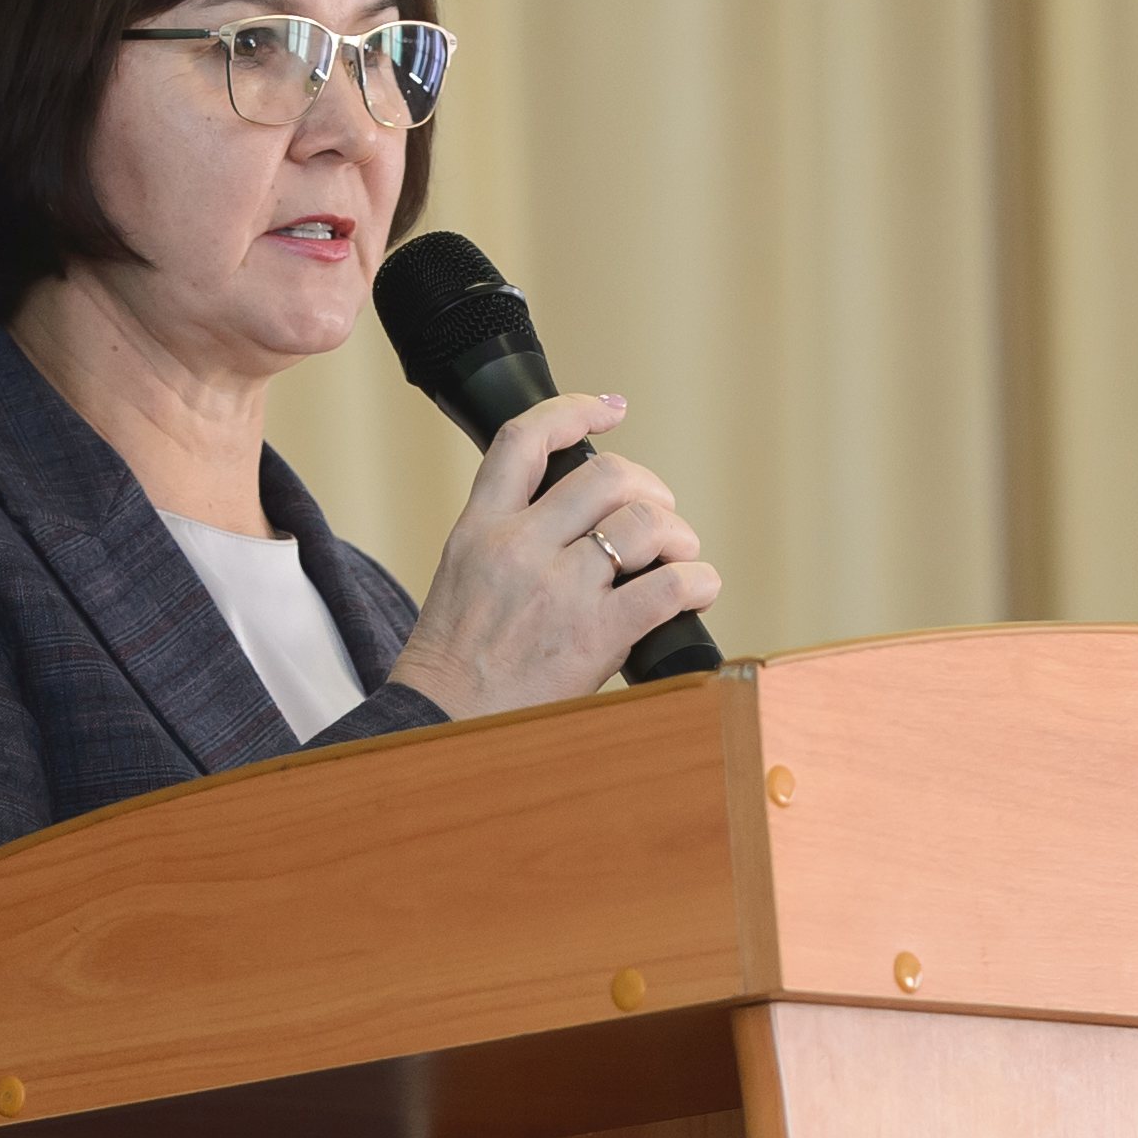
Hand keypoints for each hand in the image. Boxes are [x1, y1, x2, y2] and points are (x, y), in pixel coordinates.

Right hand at [383, 392, 721, 720]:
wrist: (439, 727)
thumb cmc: (456, 665)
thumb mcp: (464, 577)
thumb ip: (511, 540)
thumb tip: (583, 524)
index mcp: (481, 528)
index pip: (523, 440)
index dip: (574, 412)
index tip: (609, 410)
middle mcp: (519, 547)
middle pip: (605, 475)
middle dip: (648, 487)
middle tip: (658, 513)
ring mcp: (558, 589)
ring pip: (644, 522)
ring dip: (677, 534)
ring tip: (678, 556)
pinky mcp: (594, 634)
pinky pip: (669, 585)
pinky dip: (697, 582)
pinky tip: (696, 591)